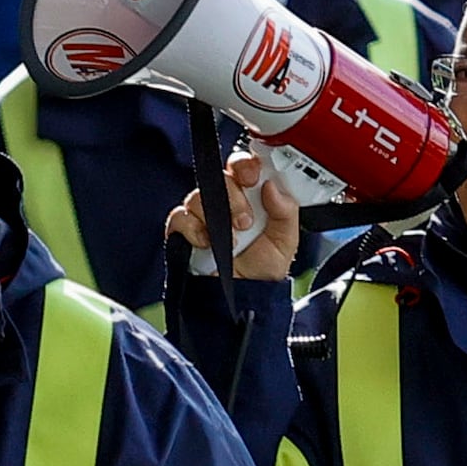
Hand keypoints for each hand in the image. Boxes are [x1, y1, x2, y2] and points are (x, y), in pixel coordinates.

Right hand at [166, 145, 305, 285]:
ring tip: (233, 239)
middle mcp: (225, 202)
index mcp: (251, 197)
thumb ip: (286, 212)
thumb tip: (272, 185)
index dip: (246, 165)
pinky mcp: (183, 231)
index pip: (244, 167)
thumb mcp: (285, 241)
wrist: (241, 299)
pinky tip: (207, 244)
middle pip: (221, 176)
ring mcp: (202, 215)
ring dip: (216, 215)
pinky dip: (194, 229)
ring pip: (199, 195)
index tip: (253, 176)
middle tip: (246, 219)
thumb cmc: (261, 271)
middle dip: (234, 195)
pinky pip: (180, 217)